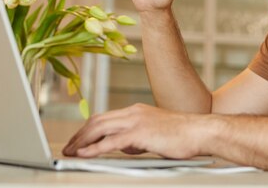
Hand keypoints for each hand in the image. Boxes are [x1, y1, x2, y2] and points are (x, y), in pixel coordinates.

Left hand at [62, 104, 203, 158]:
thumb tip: (125, 146)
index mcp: (136, 111)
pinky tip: (84, 155)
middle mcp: (133, 112)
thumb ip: (138, 137)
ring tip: (71, 152)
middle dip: (79, 135)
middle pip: (97, 120)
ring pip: (99, 128)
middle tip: (68, 148)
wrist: (200, 131)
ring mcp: (136, 121)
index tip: (77, 140)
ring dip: (81, 141)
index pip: (104, 117)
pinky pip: (110, 141)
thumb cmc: (183, 135)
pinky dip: (93, 148)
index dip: (87, 129)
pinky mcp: (140, 133)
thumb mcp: (155, 134)